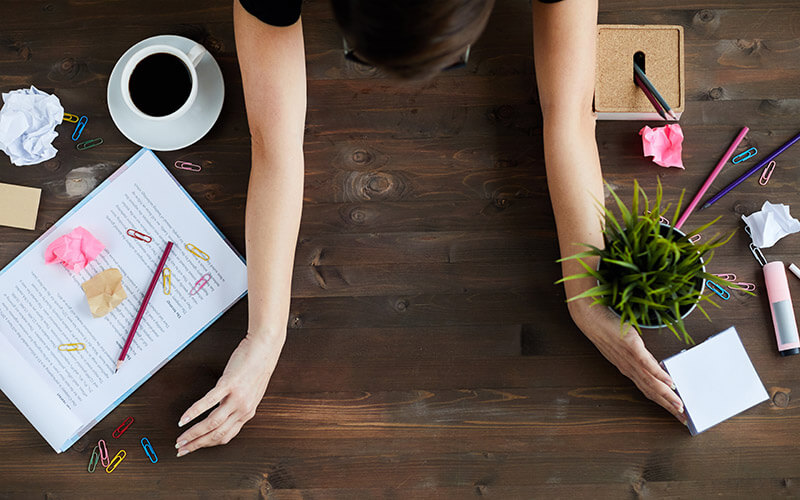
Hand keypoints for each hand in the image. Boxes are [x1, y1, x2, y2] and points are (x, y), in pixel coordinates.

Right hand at [175, 333, 282, 455]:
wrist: (265, 348)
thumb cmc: (257, 367)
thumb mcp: (251, 392)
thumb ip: (237, 405)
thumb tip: (222, 413)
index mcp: (247, 412)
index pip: (225, 436)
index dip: (207, 445)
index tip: (193, 448)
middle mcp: (243, 408)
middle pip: (217, 434)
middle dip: (196, 444)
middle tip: (181, 449)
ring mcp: (237, 397)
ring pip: (212, 423)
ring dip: (193, 434)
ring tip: (180, 438)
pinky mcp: (230, 383)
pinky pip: (209, 402)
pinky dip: (194, 412)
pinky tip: (184, 418)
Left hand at [568, 300, 687, 424]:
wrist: (591, 320)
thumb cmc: (608, 332)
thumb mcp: (626, 348)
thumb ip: (641, 358)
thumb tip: (657, 366)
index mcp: (629, 369)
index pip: (649, 391)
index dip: (663, 404)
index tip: (678, 414)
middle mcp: (629, 368)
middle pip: (652, 391)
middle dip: (669, 406)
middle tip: (684, 419)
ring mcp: (630, 358)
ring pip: (651, 382)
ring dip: (666, 396)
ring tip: (679, 406)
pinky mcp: (632, 346)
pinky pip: (647, 364)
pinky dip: (659, 375)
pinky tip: (670, 382)